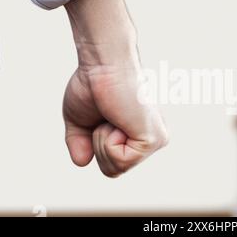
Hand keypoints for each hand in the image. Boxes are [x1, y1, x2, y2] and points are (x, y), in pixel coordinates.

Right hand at [62, 0, 167, 176]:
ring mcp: (156, 141)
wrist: (103, 65)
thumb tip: (83, 162)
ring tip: (113, 115)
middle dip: (97, 145)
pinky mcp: (153, 140)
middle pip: (113, 170)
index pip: (112, 164)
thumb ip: (81, 144)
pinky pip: (119, 160)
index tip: (102, 115)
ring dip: (102, 141)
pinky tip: (119, 118)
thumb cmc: (93, 85)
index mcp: (140, 136)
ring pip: (115, 168)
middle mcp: (153, 140)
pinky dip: (107, 140)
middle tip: (107, 115)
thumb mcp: (80, 121)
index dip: (94, 144)